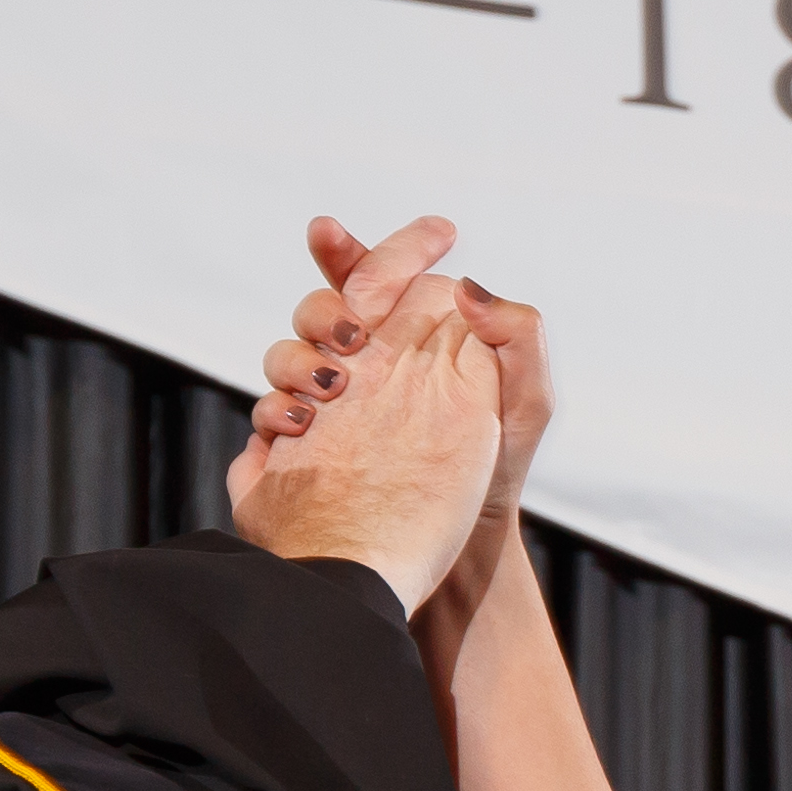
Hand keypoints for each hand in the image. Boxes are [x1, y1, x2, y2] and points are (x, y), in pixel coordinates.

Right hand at [231, 264, 500, 614]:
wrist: (441, 558)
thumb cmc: (491, 483)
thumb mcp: (526, 406)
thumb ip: (516, 335)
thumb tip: (466, 286)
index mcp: (415, 346)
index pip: (385, 281)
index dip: (374, 252)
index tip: (360, 232)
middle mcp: (364, 367)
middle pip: (325, 306)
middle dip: (328, 306)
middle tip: (356, 336)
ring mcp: (322, 404)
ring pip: (286, 349)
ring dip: (299, 356)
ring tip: (332, 388)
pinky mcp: (290, 444)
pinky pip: (265, 408)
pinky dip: (275, 409)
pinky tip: (304, 427)